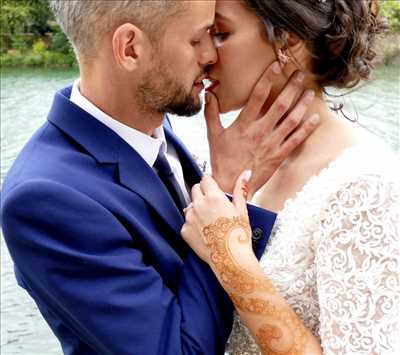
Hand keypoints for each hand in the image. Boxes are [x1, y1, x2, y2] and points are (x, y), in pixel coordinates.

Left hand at [181, 170, 252, 264]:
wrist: (230, 258)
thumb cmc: (238, 235)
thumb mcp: (242, 210)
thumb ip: (240, 189)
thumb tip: (246, 173)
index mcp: (213, 197)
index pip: (205, 179)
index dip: (210, 183)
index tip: (214, 188)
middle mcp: (198, 205)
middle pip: (195, 189)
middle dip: (202, 193)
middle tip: (213, 204)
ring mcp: (189, 218)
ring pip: (190, 206)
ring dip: (197, 209)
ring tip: (210, 221)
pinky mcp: (184, 231)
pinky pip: (187, 222)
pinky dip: (193, 225)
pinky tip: (205, 232)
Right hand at [206, 61, 319, 197]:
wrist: (230, 184)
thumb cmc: (221, 160)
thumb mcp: (213, 135)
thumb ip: (212, 113)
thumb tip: (209, 94)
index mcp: (244, 124)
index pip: (258, 96)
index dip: (268, 78)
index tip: (277, 65)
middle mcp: (260, 131)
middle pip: (280, 104)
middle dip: (292, 87)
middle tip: (301, 74)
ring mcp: (271, 143)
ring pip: (291, 120)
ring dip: (303, 105)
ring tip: (311, 92)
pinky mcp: (279, 155)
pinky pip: (296, 140)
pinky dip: (307, 129)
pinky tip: (315, 118)